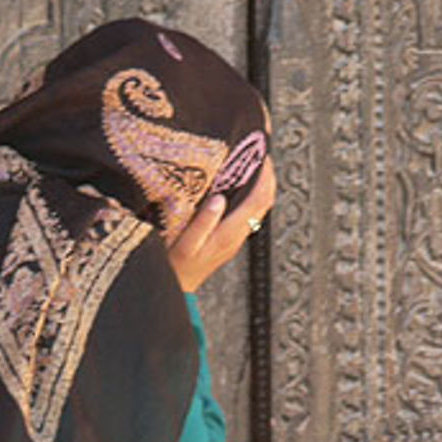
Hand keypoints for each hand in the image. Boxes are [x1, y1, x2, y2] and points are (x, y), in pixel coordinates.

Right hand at [167, 156, 276, 292]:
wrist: (174, 290)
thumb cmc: (174, 269)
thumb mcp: (184, 247)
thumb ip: (202, 223)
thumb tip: (219, 199)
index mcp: (228, 235)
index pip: (258, 200)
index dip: (264, 176)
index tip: (261, 153)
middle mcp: (237, 237)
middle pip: (265, 202)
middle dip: (268, 175)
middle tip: (261, 151)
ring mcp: (235, 239)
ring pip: (259, 208)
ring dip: (261, 184)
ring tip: (253, 162)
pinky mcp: (228, 239)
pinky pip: (248, 213)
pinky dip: (250, 194)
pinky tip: (239, 185)